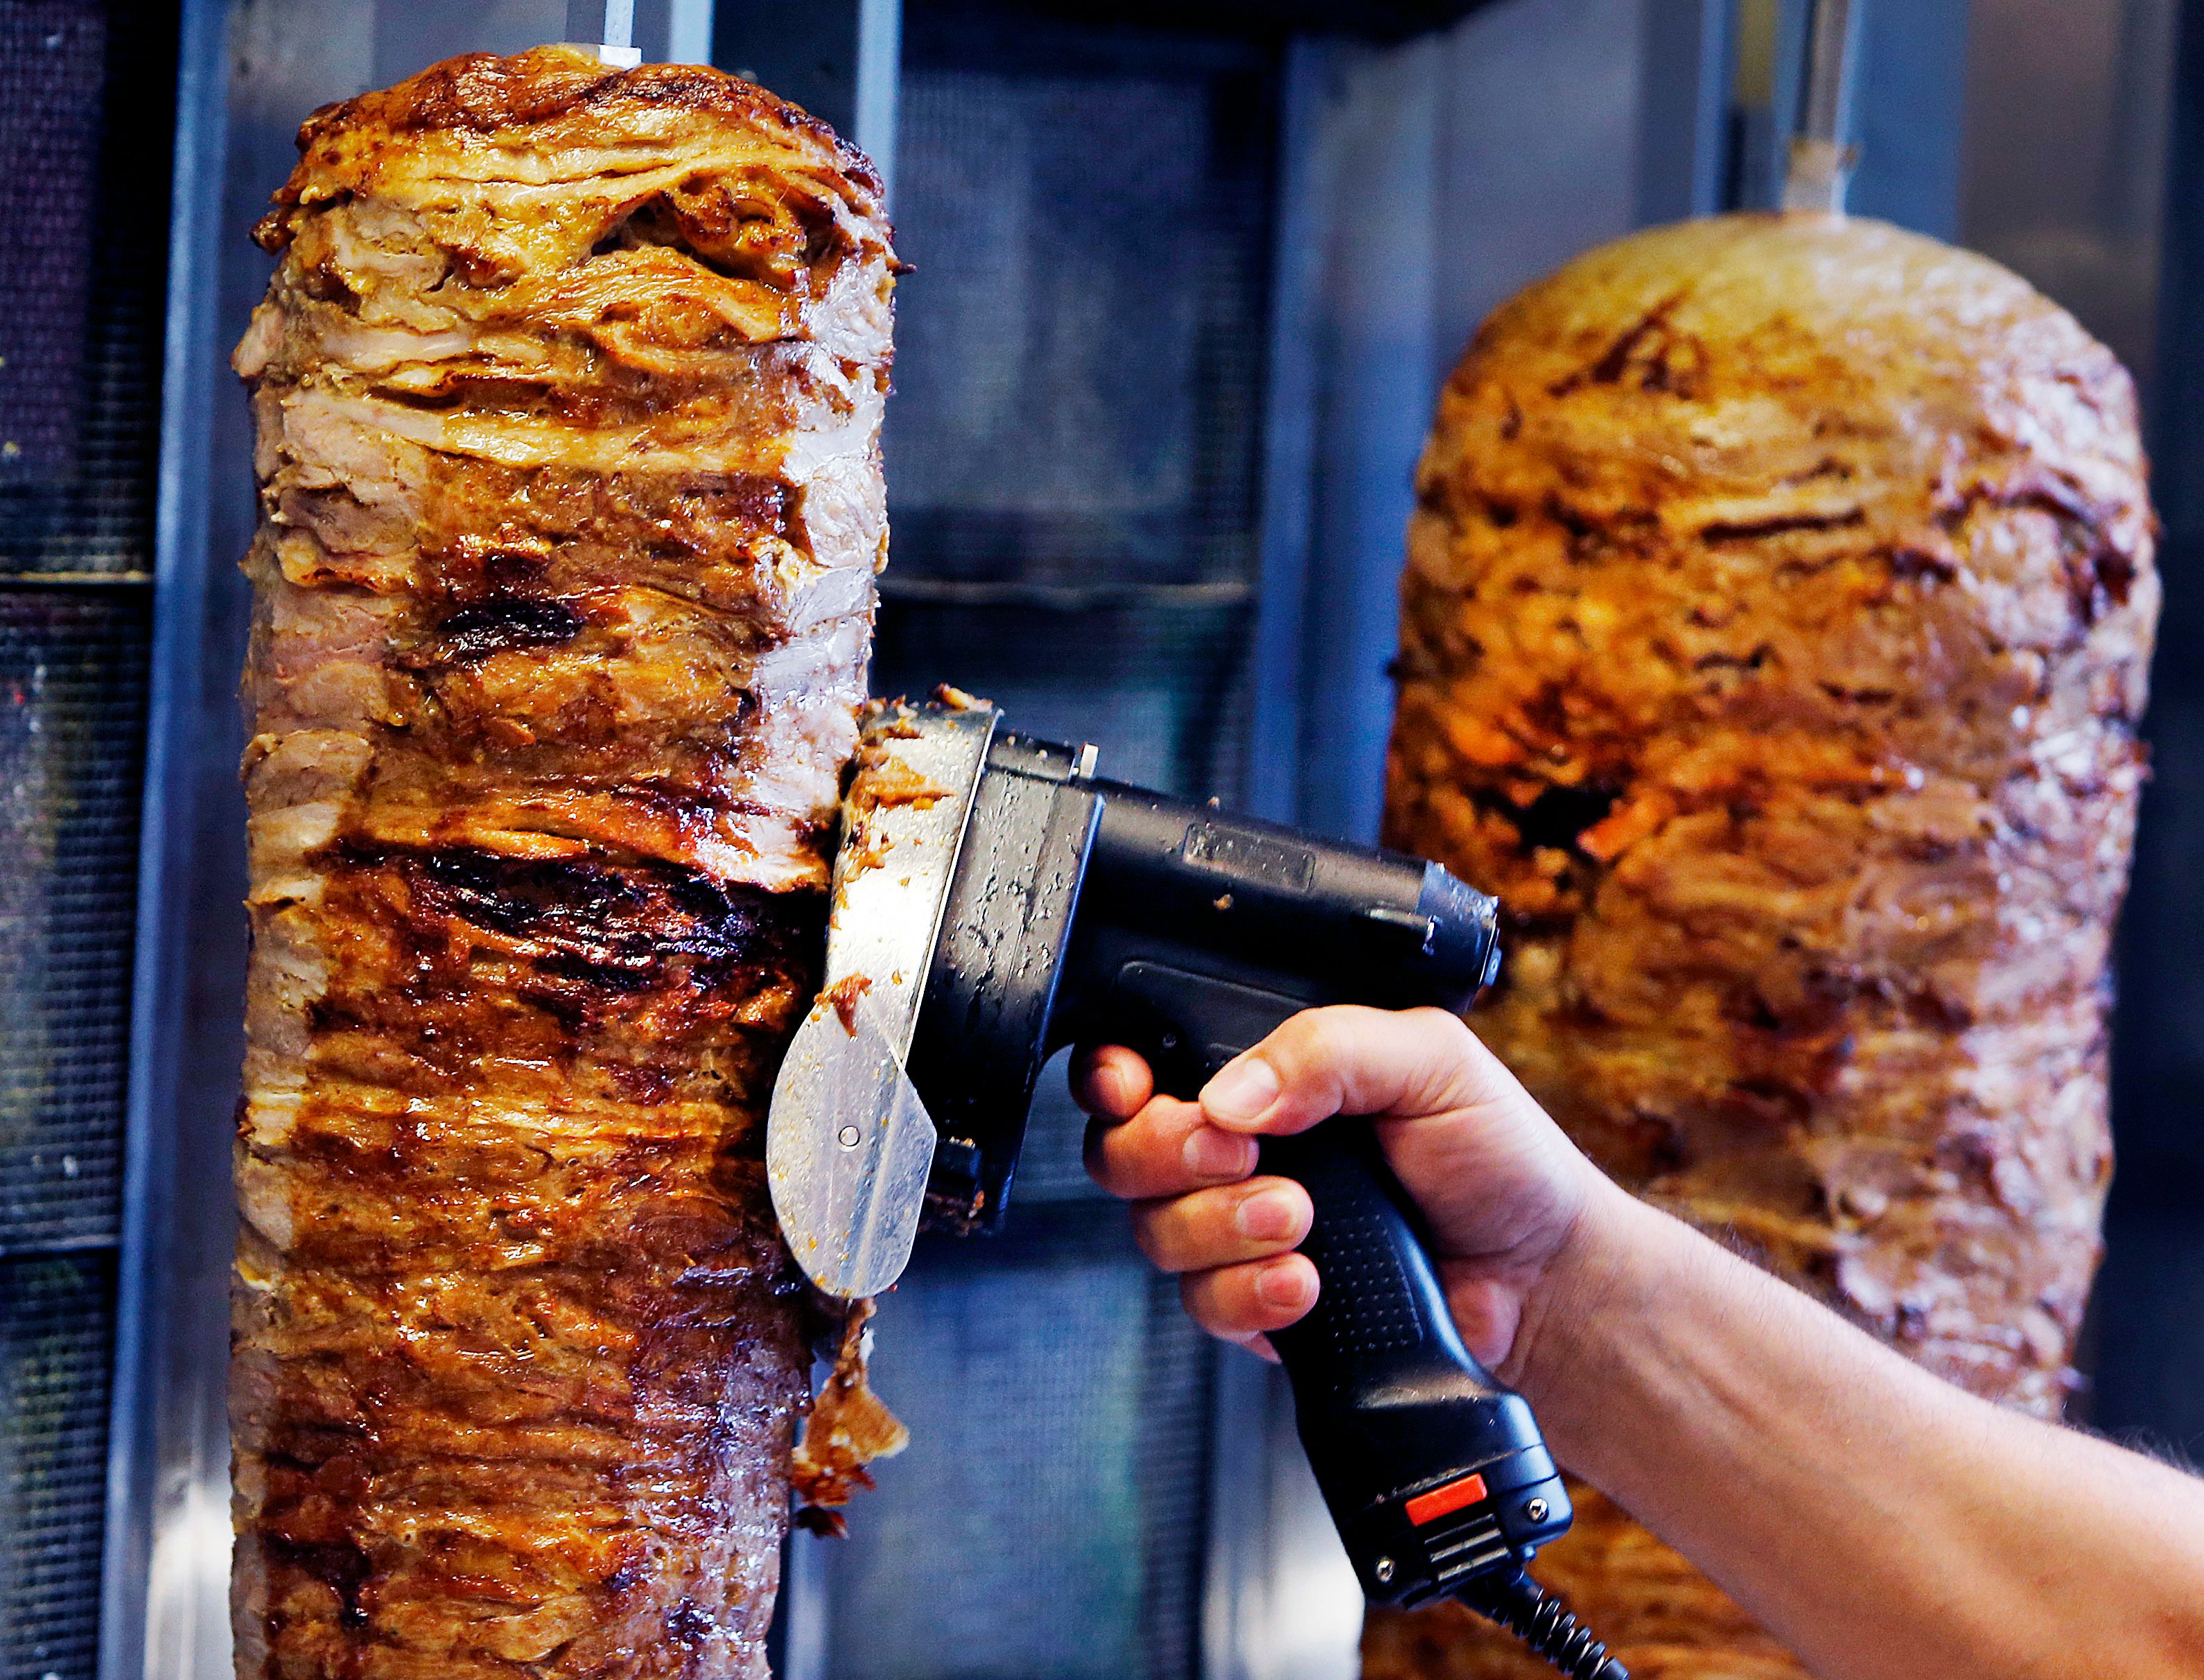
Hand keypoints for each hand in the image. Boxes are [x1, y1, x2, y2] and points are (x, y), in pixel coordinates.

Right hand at [1074, 1006, 1621, 1384]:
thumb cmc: (1494, 1154)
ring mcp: (1237, 1231)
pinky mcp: (1254, 1306)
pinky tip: (1305, 1284)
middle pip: (1122, 1152)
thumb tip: (1230, 1093)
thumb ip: (1329, 1049)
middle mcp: (1235, 1149)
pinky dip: (1247, 1294)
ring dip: (1219, 1226)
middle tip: (1240, 1154)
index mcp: (1264, 1074)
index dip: (1114, 1075)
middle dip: (1165, 1153)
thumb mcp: (1428, 1059)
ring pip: (1155, 1232)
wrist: (1540, 1278)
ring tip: (1301, 1221)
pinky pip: (1203, 1306)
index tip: (1137, 1087)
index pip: (1144, 1062)